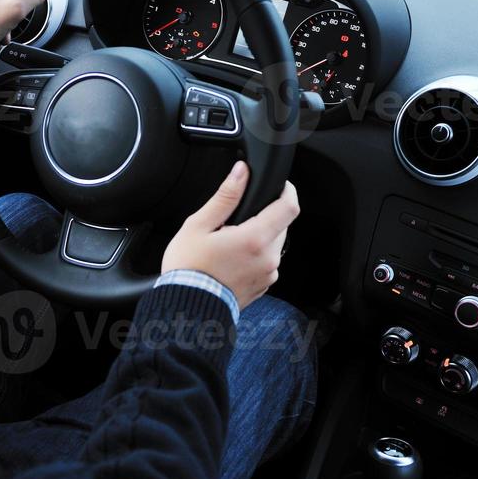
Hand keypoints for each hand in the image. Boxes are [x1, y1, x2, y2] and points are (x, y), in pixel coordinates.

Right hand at [161, 162, 299, 309]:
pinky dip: (255, 255)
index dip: (288, 191)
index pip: (289, 207)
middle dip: (266, 216)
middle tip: (236, 220)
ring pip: (274, 244)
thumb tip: (241, 172)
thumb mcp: (199, 225)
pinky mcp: (263, 286)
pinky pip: (267, 262)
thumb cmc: (189, 267)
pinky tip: (232, 259)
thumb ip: (225, 196)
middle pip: (281, 225)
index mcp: (255, 239)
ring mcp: (268, 274)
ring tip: (230, 242)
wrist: (188, 306)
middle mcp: (268, 258)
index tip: (280, 185)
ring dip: (259, 236)